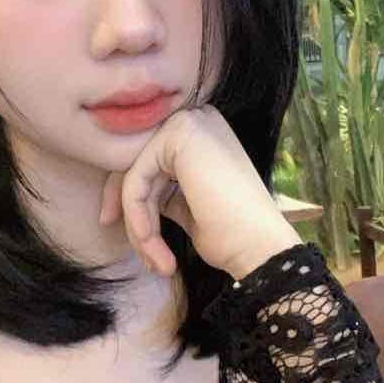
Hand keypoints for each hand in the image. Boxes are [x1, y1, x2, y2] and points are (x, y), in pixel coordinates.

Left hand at [98, 105, 301, 280]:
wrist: (260, 246)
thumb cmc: (232, 234)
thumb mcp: (186, 204)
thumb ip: (160, 189)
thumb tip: (123, 193)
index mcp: (201, 136)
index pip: (148, 164)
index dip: (133, 202)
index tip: (137, 239)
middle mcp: (196, 120)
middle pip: (136, 167)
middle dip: (132, 214)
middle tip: (141, 255)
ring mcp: (188, 123)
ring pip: (133, 178)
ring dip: (138, 226)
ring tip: (156, 262)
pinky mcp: (178, 135)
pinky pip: (134, 180)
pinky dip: (138, 217)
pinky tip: (151, 243)